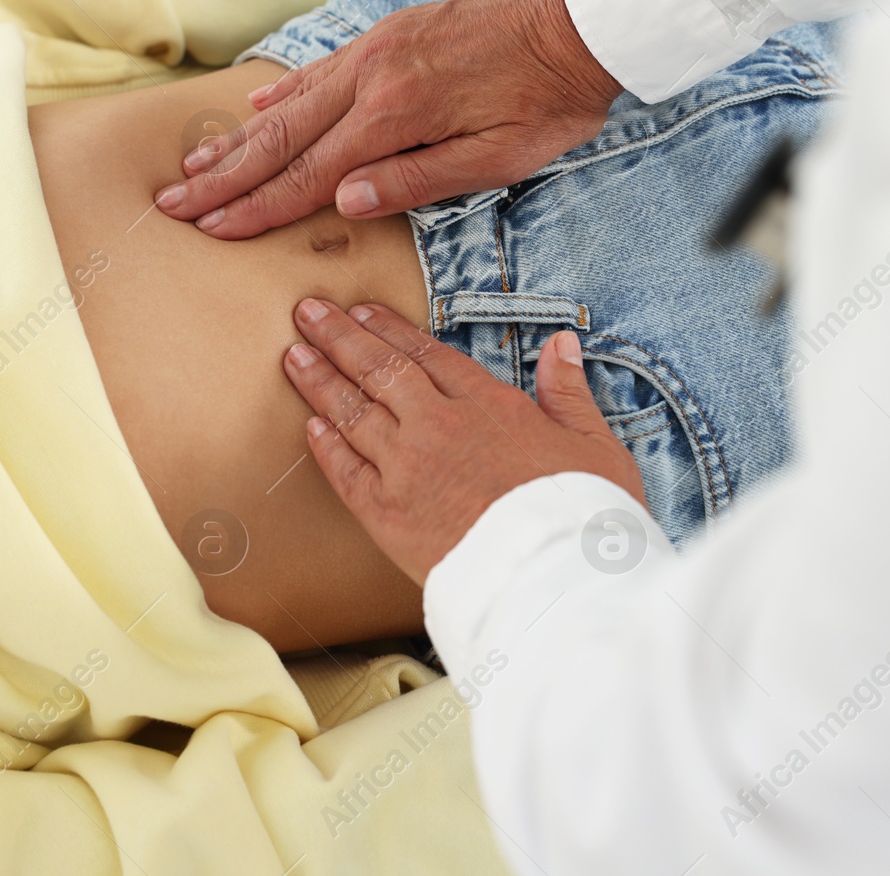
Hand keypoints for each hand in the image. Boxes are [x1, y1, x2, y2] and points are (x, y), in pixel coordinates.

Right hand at [154, 0, 622, 239]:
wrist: (584, 21)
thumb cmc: (551, 101)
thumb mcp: (497, 159)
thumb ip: (418, 181)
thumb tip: (345, 203)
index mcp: (399, 114)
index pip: (311, 174)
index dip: (257, 207)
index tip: (213, 230)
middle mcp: (374, 75)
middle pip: (282, 137)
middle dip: (226, 176)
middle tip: (175, 204)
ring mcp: (377, 48)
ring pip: (292, 101)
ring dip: (240, 138)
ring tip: (196, 166)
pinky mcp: (390, 34)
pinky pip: (321, 69)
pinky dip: (282, 93)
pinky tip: (255, 108)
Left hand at [281, 298, 647, 585]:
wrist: (556, 580)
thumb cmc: (584, 515)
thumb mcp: (595, 444)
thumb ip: (569, 391)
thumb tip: (561, 343)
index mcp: (489, 404)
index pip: (427, 354)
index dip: (391, 329)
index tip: (365, 309)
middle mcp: (439, 426)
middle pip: (379, 370)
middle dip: (340, 336)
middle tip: (307, 312)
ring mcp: (407, 468)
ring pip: (353, 412)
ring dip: (320, 380)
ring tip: (294, 355)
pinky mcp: (386, 515)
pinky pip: (345, 471)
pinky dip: (326, 445)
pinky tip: (310, 425)